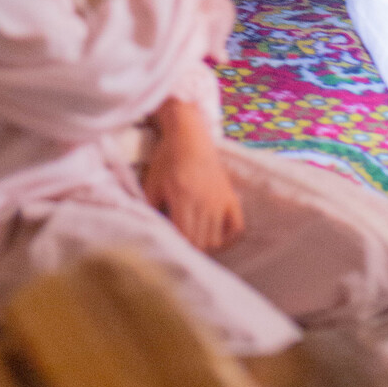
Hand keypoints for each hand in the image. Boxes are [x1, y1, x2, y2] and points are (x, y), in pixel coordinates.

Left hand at [143, 102, 243, 252]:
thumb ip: (150, 211)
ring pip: (216, 240)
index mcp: (183, 198)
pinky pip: (237, 229)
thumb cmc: (166, 161)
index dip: (178, 248)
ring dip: (205, 245)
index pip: (186, 238)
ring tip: (194, 240)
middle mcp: (204, 201)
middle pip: (201, 244)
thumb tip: (155, 236)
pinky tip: (216, 236)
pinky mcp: (231, 197)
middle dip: (190, 250)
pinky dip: (227, 238)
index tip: (171, 246)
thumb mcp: (151, 184)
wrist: (189, 137)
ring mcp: (220, 200)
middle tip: (181, 246)